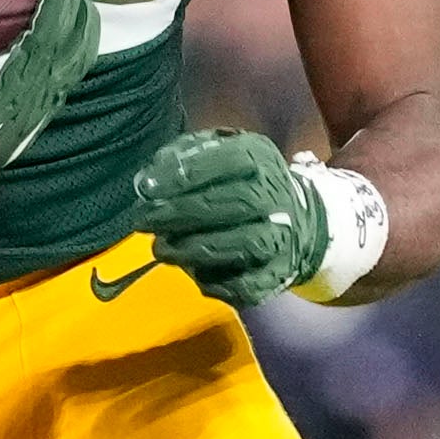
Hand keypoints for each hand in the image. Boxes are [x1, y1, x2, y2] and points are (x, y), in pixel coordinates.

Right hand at [0, 0, 93, 236]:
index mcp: (21, 75)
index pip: (60, 16)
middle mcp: (38, 98)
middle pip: (83, 40)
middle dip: (78, 1)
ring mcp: (34, 119)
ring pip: (75, 67)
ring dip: (74, 31)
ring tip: (55, 5)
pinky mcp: (22, 133)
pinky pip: (58, 87)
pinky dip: (60, 58)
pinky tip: (33, 49)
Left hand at [132, 129, 327, 306]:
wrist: (294, 220)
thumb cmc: (237, 183)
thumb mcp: (216, 154)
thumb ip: (183, 158)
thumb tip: (148, 180)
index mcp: (258, 158)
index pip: (227, 160)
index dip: (185, 175)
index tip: (148, 189)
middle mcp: (276, 195)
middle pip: (235, 202)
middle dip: (183, 213)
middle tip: (145, 221)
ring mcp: (282, 235)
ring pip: (244, 244)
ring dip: (195, 250)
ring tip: (162, 250)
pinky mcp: (279, 273)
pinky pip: (249, 284)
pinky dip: (219, 283)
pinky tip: (196, 275)